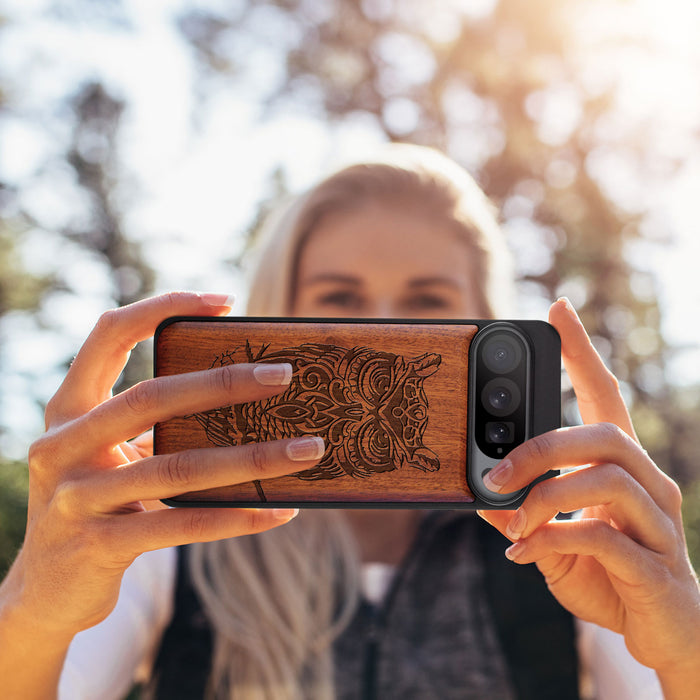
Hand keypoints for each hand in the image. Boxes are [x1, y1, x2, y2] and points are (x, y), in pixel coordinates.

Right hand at [3, 292, 323, 640]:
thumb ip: (155, 426)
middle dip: (223, 383)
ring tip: (307, 450)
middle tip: (284, 374)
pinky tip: (280, 511)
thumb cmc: (98, 503)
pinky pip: (183, 525)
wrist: (46, 590)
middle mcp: (62, 446)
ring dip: (253, 458)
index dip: (163, 308)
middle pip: (151, 397)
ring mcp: (76, 498)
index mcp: (68, 410)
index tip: (224, 301)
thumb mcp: (112, 455)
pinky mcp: (98, 546)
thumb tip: (247, 397)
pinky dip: (238, 517)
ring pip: (178, 467)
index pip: (109, 335)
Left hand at [478, 298, 699, 690]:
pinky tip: (524, 554)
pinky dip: (553, 539)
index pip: (605, 395)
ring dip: (545, 497)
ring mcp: (659, 523)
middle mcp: (649, 484)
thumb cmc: (609, 576)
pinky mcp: (656, 566)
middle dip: (541, 447)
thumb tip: (480, 495)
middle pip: (604, 434)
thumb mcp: (554, 540)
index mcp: (622, 468)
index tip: (558, 309)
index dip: (582, 352)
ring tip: (512, 522)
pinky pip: (603, 537)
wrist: (664, 635)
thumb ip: (523, 515)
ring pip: (606, 479)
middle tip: (495, 473)